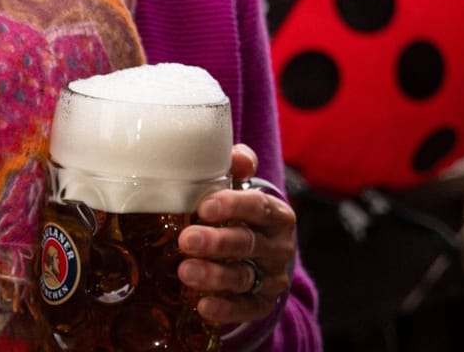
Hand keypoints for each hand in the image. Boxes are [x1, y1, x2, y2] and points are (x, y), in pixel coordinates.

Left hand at [176, 144, 297, 325]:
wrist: (262, 254)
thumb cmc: (243, 214)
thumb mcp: (243, 188)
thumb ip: (239, 167)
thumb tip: (236, 156)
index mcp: (276, 215)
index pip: (259, 207)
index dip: (233, 206)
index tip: (204, 207)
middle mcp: (277, 247)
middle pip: (248, 243)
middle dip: (217, 242)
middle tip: (187, 239)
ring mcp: (271, 278)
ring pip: (244, 277)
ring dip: (214, 275)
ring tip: (185, 272)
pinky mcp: (262, 303)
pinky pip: (246, 309)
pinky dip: (225, 309)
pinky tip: (202, 305)